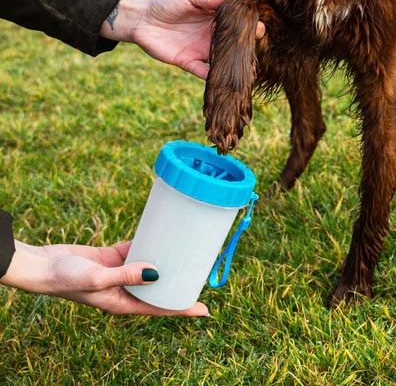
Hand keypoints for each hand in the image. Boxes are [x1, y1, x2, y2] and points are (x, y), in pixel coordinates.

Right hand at [1, 240, 207, 315]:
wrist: (43, 265)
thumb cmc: (67, 279)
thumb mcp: (98, 278)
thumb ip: (125, 275)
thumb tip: (156, 272)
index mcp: (123, 303)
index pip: (160, 309)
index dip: (182, 309)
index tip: (205, 309)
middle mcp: (125, 290)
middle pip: (159, 288)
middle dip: (179, 282)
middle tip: (203, 271)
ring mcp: (119, 272)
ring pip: (150, 266)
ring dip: (166, 259)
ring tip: (188, 250)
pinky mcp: (112, 257)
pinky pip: (137, 248)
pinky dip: (149, 241)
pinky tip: (162, 232)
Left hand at [100, 0, 264, 78]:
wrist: (141, 17)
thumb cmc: (166, 2)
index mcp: (214, 18)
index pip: (236, 23)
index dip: (248, 25)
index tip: (260, 25)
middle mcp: (210, 35)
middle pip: (232, 43)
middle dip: (246, 44)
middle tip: (258, 42)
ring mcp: (200, 50)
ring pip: (220, 59)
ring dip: (232, 62)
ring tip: (247, 65)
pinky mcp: (187, 62)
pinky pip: (201, 71)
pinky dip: (211, 76)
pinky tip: (221, 78)